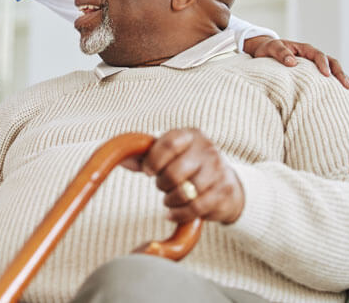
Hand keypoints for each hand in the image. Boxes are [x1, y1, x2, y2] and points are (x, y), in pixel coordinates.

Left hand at [121, 129, 243, 224]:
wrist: (226, 184)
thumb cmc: (189, 165)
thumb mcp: (170, 154)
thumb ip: (145, 155)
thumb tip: (121, 159)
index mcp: (191, 135)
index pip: (169, 143)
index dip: (153, 160)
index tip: (147, 172)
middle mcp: (207, 150)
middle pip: (174, 173)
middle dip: (162, 184)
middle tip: (162, 186)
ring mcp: (218, 171)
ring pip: (185, 193)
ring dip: (171, 200)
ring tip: (170, 198)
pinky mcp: (223, 192)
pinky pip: (195, 208)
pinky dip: (179, 214)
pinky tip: (173, 213)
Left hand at [243, 36, 348, 94]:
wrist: (265, 51)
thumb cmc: (268, 50)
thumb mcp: (271, 48)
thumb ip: (280, 53)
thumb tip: (292, 62)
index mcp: (305, 49)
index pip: (318, 56)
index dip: (323, 65)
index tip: (326, 75)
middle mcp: (313, 56)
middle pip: (332, 63)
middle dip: (341, 74)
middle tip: (347, 87)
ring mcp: (316, 65)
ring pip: (335, 71)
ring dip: (345, 80)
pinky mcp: (315, 74)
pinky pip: (330, 79)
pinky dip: (339, 86)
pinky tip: (348, 97)